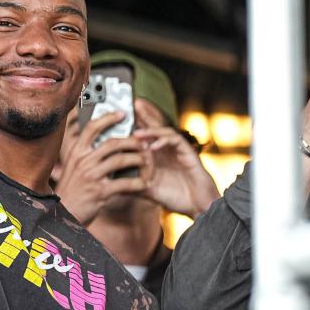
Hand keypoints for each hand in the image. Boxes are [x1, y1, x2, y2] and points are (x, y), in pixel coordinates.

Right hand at [55, 110, 149, 225]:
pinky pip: (124, 183)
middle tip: (143, 142)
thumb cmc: (72, 190)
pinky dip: (137, 183)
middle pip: (112, 143)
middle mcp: (83, 161)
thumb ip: (86, 154)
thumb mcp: (73, 167)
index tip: (122, 113)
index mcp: (76, 152)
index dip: (108, 118)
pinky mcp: (100, 192)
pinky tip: (144, 183)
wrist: (64, 215)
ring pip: (121, 160)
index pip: (92, 128)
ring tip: (146, 161)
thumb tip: (104, 139)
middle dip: (131, 141)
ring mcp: (91, 176)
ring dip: (138, 159)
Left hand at [132, 100, 219, 216]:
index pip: (144, 135)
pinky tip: (153, 146)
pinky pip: (175, 140)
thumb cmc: (175, 196)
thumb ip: (134, 183)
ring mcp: (177, 149)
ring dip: (151, 130)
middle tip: (133, 104)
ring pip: (164, 131)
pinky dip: (163, 142)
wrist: (196, 205)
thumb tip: (114, 183)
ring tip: (137, 133)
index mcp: (156, 155)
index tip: (121, 116)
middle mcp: (166, 149)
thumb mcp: (149, 190)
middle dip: (144, 115)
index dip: (135, 123)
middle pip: (154, 126)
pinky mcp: (188, 152)